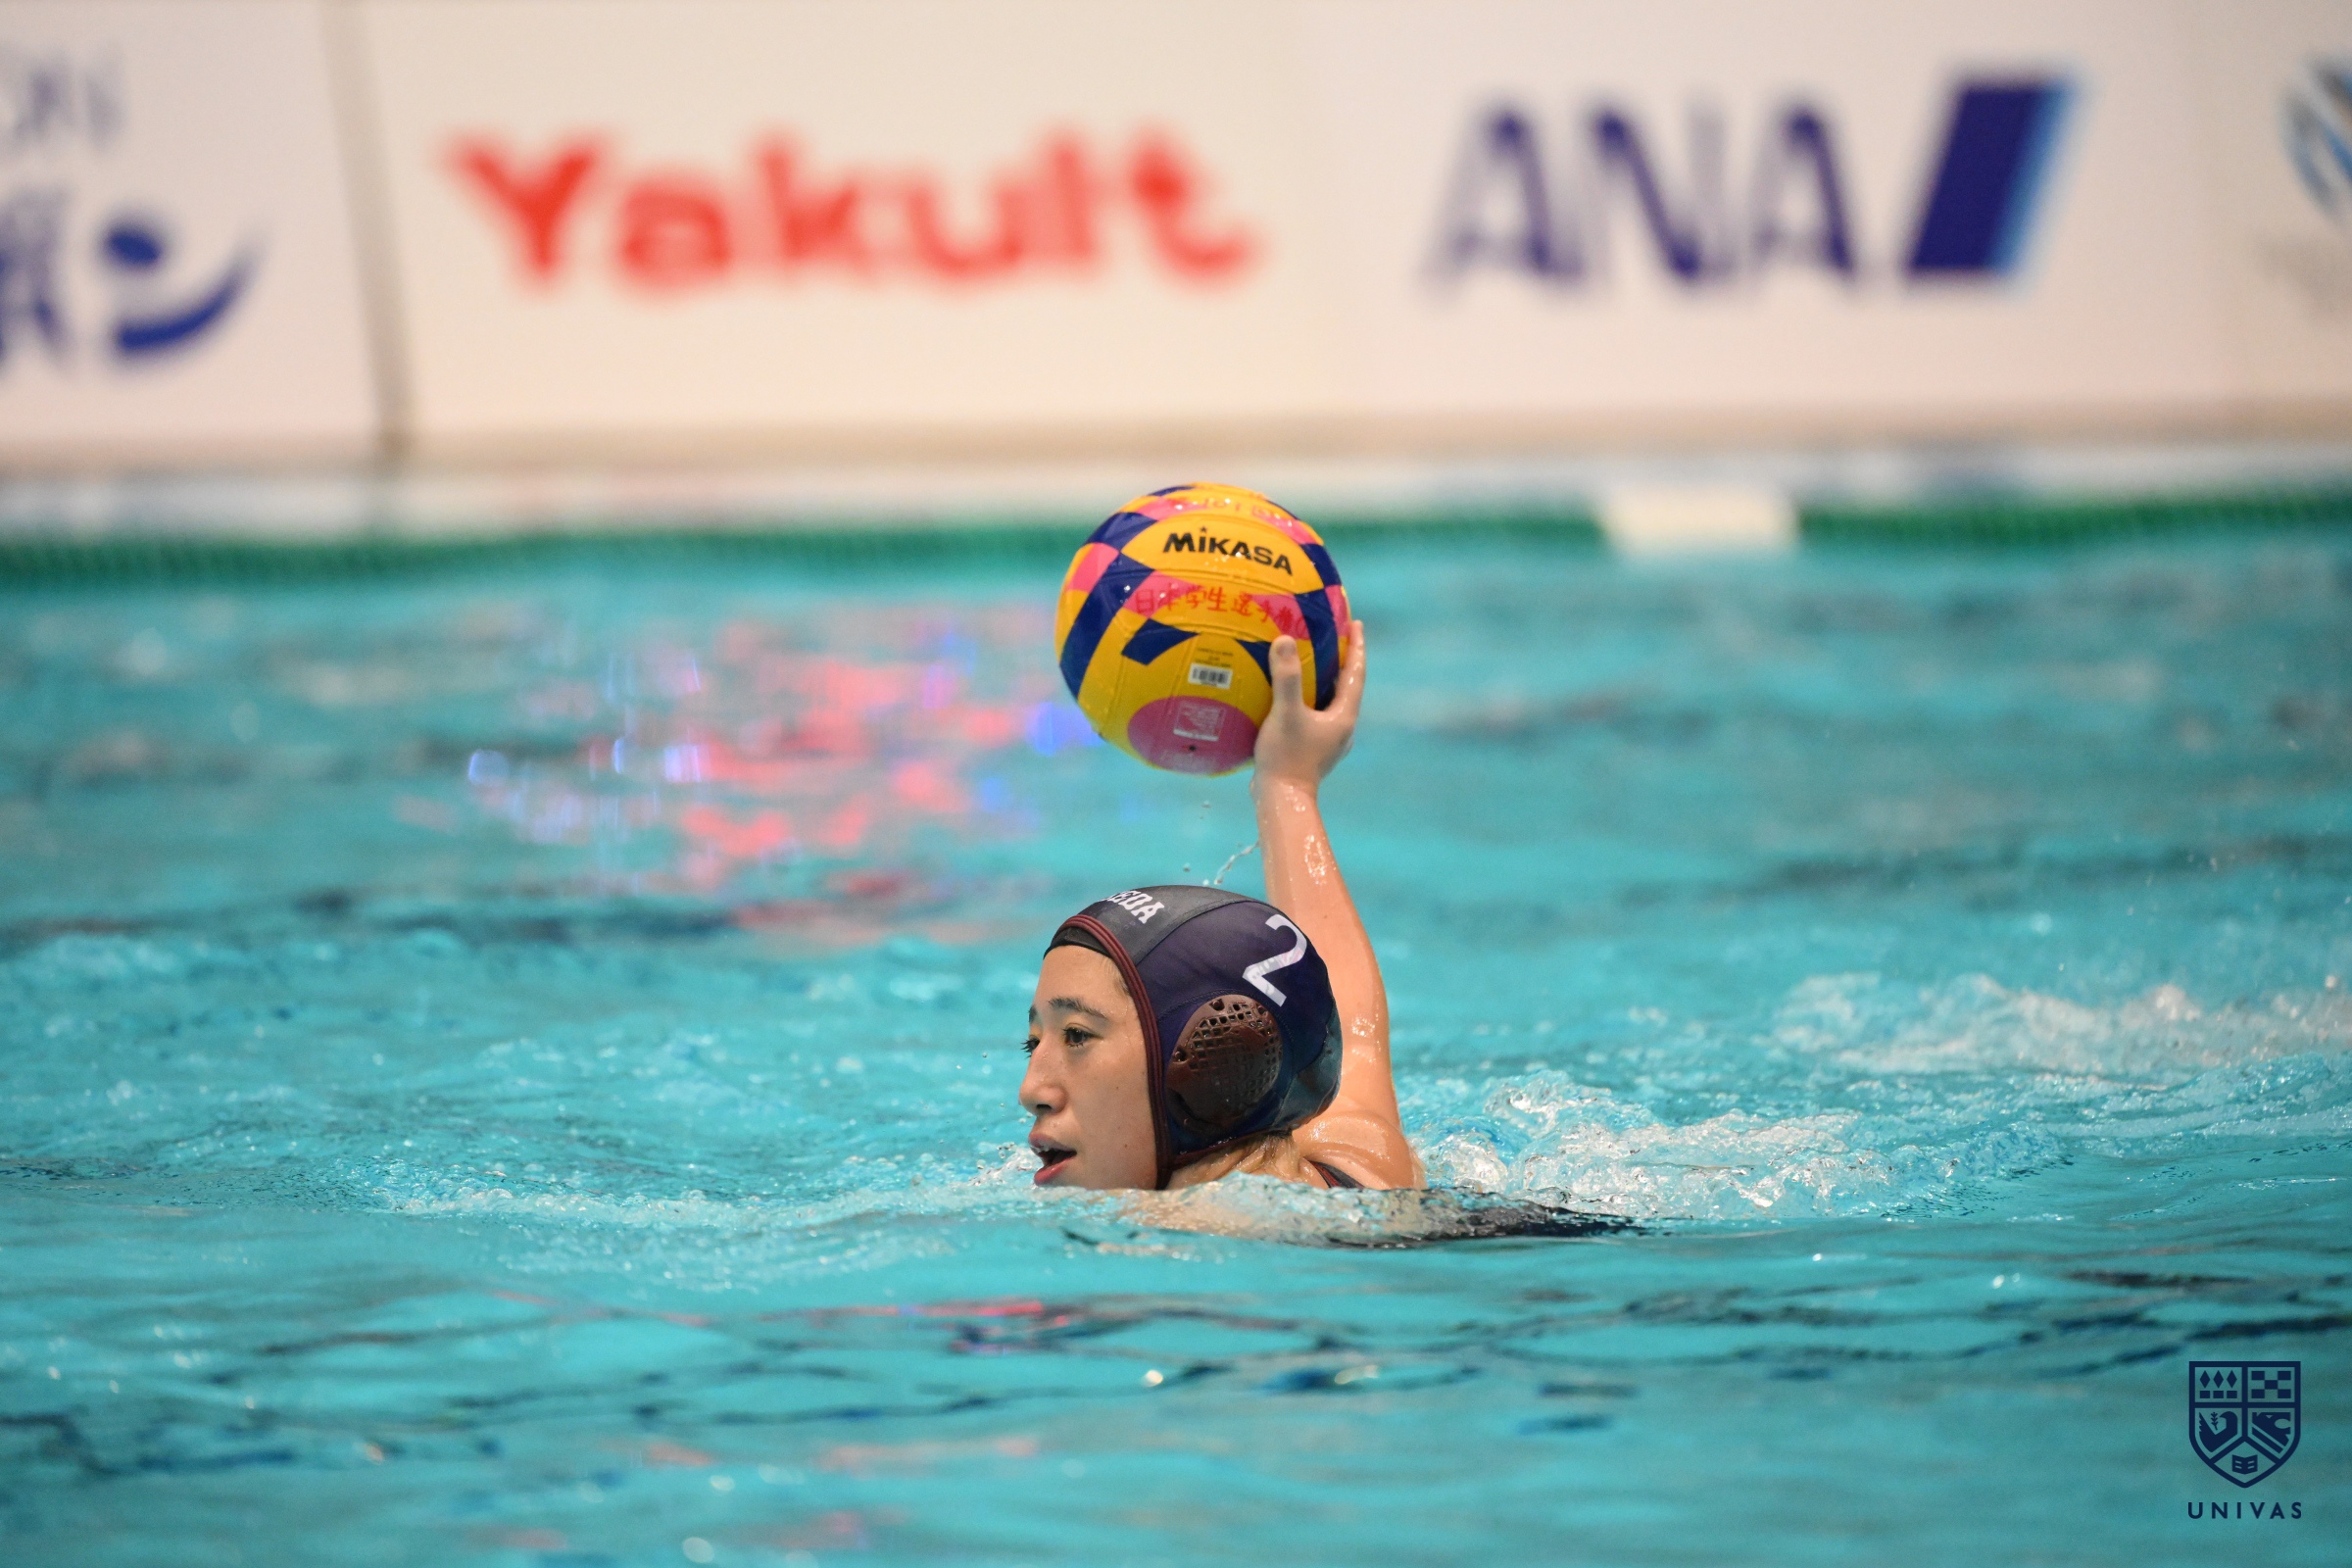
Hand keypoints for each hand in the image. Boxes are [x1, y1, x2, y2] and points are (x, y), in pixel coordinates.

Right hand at [1252, 620, 1365, 792]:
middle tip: (1334, 634)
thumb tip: (1284, 639)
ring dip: (1325, 679)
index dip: (1357, 647)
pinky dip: (1309, 697)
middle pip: (1346, 685)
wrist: (1282, 800)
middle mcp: (1342, 727)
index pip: (1356, 674)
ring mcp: (1329, 739)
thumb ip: (1287, 678)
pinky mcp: (1313, 748)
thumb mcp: (1286, 713)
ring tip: (1312, 659)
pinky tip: (1291, 694)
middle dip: (1342, 659)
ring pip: (1331, 700)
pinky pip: (1316, 713)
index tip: (1356, 623)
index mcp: (1344, 716)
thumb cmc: (1287, 758)